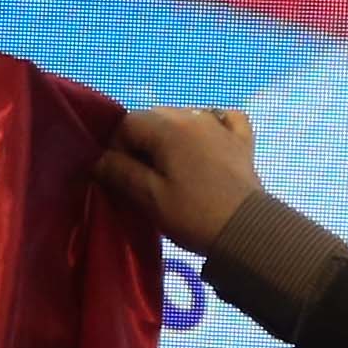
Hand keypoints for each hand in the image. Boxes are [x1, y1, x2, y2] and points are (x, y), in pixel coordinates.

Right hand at [95, 106, 261, 254]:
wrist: (247, 232)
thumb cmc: (193, 215)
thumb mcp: (150, 198)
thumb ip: (121, 173)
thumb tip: (100, 160)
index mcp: (168, 127)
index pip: (127, 123)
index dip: (116, 148)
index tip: (120, 176)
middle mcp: (194, 115)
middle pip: (155, 117)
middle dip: (142, 142)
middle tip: (144, 177)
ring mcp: (221, 125)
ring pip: (184, 117)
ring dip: (171, 136)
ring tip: (172, 168)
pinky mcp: (242, 140)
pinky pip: (223, 118)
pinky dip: (211, 125)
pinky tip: (207, 141)